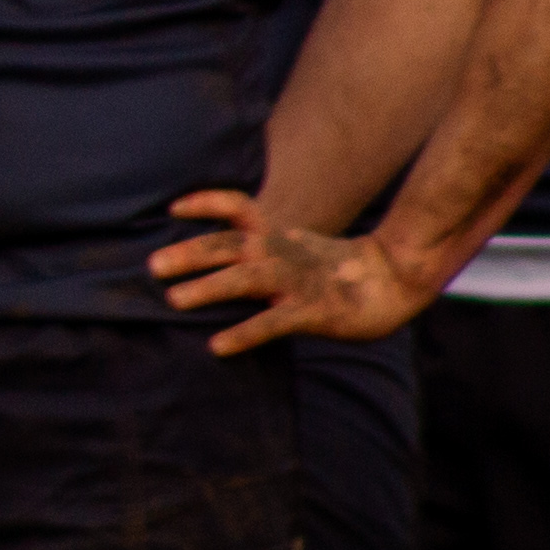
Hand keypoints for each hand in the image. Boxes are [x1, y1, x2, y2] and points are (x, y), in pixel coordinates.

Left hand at [151, 189, 433, 349]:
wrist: (396, 280)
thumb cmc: (337, 270)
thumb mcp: (295, 249)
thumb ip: (260, 251)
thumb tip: (218, 261)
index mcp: (278, 237)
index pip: (239, 209)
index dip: (207, 204)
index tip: (174, 208)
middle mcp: (282, 253)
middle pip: (230, 245)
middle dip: (190, 253)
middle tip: (152, 266)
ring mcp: (298, 281)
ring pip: (247, 279)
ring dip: (209, 287)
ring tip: (174, 300)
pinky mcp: (314, 311)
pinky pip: (274, 322)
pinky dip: (244, 332)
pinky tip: (218, 346)